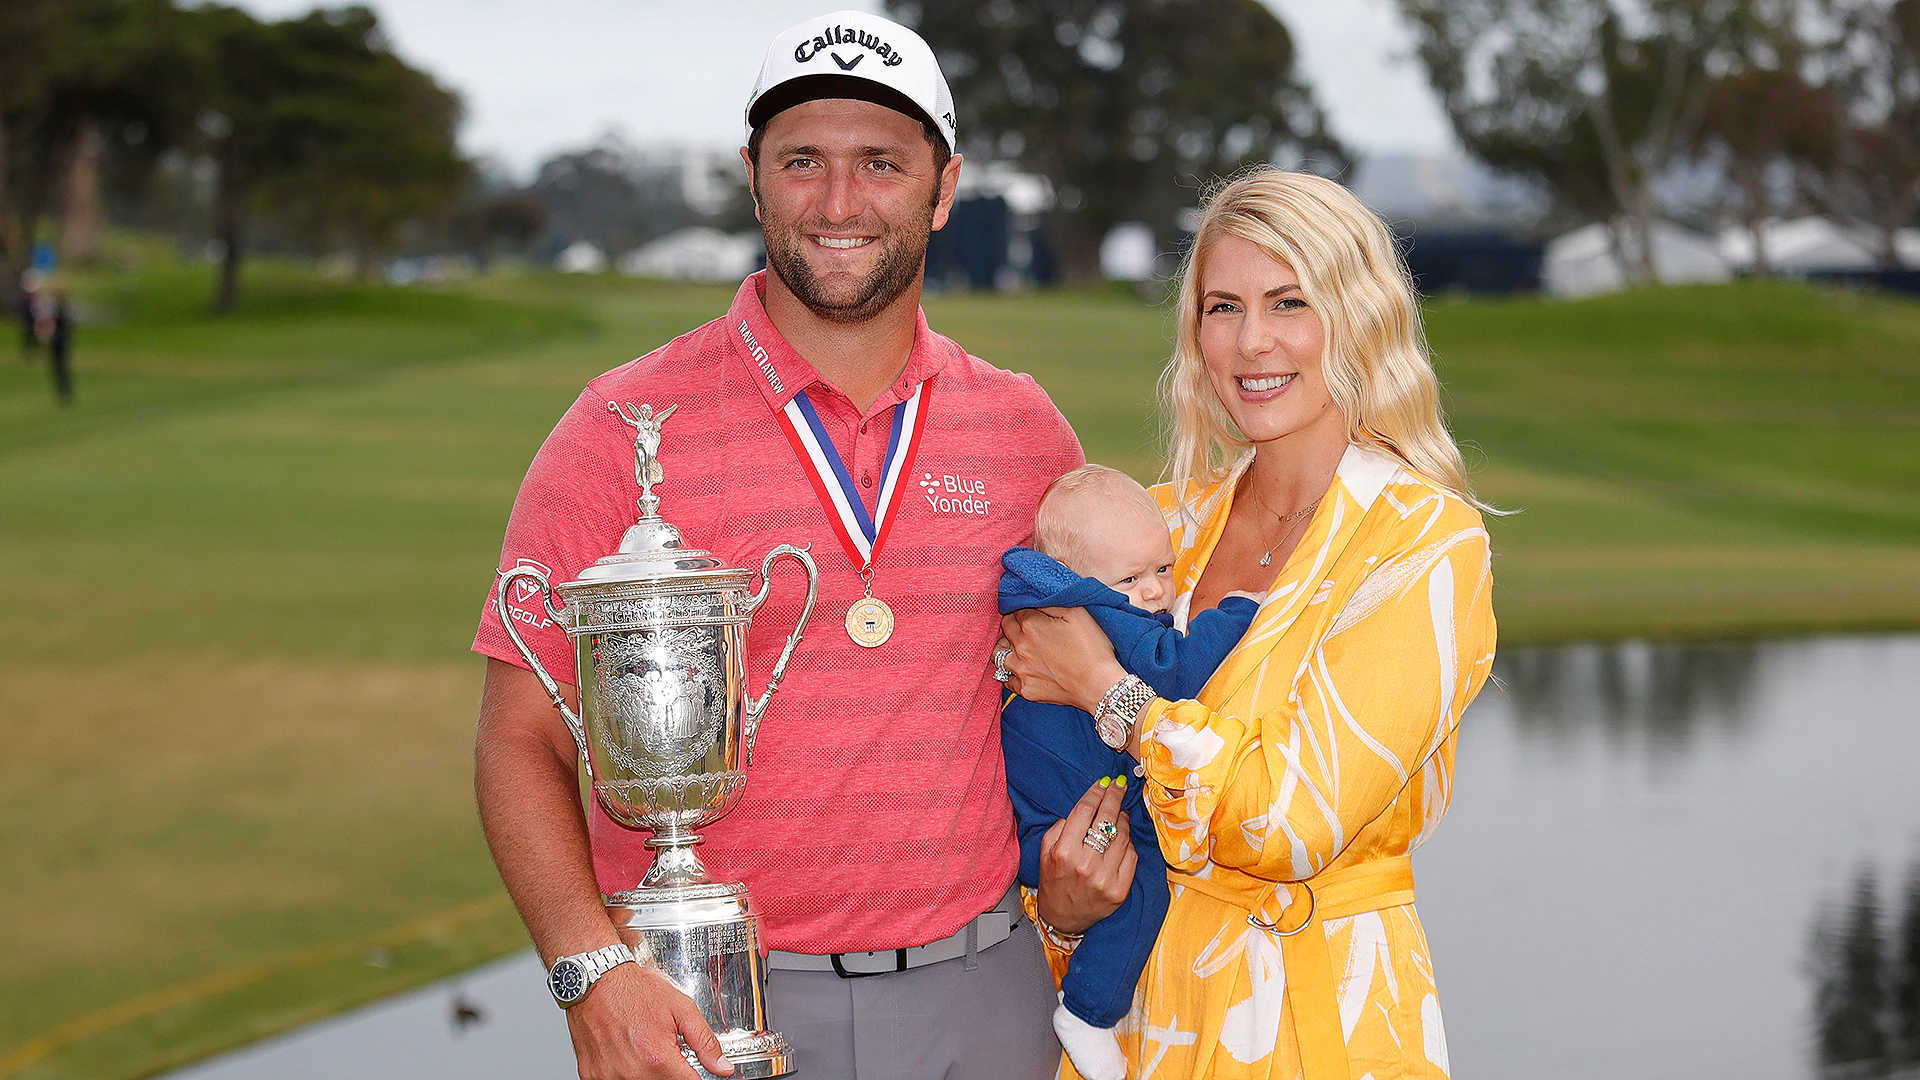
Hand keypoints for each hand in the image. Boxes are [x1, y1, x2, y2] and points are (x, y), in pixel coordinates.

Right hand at [565, 962, 732, 1079]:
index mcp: (659, 1059)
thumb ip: (705, 1042)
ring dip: (644, 1071)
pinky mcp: (591, 1075)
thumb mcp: (681, 1009)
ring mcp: (609, 1076)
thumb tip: (722, 1067)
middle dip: (667, 1070)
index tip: (686, 1065)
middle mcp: (633, 1073)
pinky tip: (622, 1051)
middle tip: (659, 1048)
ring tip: (639, 1047)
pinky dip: (621, 1071)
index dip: (691, 1073)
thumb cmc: (634, 990)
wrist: (596, 980)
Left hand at [1001, 607, 1125, 713]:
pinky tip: (1023, 669)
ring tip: (1019, 648)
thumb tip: (1034, 599)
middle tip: (1028, 628)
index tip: (1034, 613)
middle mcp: (1020, 647)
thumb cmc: (1093, 648)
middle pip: (1005, 628)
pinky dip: (1011, 673)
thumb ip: (1051, 602)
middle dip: (1013, 624)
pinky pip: (1006, 679)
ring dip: (1005, 647)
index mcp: (1031, 625)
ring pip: (998, 653)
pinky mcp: (1025, 690)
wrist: (1100, 685)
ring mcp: (1020, 670)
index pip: (1016, 609)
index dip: (1025, 609)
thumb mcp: (1077, 613)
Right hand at [1035, 777, 1137, 936]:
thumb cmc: (1054, 881)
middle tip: (1119, 785)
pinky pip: (1131, 855)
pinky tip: (1121, 839)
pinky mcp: (1120, 890)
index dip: (1096, 792)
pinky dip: (1128, 843)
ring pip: (1122, 836)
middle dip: (1114, 796)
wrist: (1063, 918)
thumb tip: (1087, 806)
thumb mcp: (1045, 852)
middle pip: (1107, 818)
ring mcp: (1106, 878)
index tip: (1104, 782)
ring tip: (1119, 813)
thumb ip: (1060, 827)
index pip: (1085, 810)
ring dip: (1122, 819)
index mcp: (1064, 852)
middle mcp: (1086, 864)